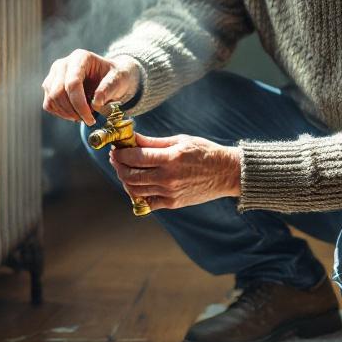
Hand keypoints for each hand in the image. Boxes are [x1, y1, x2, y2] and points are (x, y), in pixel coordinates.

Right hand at [41, 49, 141, 123]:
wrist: (110, 78)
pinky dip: (61, 113)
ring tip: (84, 114)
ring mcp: (54, 75)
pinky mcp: (50, 86)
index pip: (72, 83)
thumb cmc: (115, 77)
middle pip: (58, 92)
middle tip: (89, 119)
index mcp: (80, 58)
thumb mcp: (119, 80)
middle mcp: (63, 64)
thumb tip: (96, 102)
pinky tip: (75, 113)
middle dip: (73, 111)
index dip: (79, 104)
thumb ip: (109, 88)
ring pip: (51, 100)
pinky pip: (48, 104)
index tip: (90, 119)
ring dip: (67, 113)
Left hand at [109, 133, 240, 210]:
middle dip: (118, 165)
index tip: (116, 148)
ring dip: (124, 179)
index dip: (121, 152)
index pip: (135, 157)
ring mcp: (169, 193)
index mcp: (170, 159)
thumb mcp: (179, 140)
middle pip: (130, 175)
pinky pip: (147, 203)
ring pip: (135, 189)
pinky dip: (137, 194)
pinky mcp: (172, 203)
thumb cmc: (204, 152)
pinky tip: (136, 185)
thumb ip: (153, 142)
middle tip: (116, 157)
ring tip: (125, 169)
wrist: (226, 173)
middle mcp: (167, 178)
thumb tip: (132, 137)